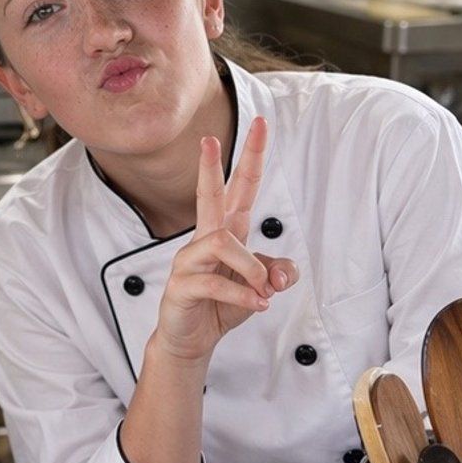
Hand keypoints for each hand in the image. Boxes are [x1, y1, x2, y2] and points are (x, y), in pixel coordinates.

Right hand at [151, 116, 298, 365]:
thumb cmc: (224, 304)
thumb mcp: (262, 286)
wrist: (193, 337)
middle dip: (209, 166)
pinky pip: (218, 282)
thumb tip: (279, 274)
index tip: (260, 125)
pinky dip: (244, 295)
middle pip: (209, 196)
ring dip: (252, 270)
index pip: (240, 188)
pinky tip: (256, 305)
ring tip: (263, 292)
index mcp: (226, 232)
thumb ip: (278, 271)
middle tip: (208, 137)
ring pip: (224, 244)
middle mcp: (205, 239)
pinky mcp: (182, 284)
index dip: (251, 157)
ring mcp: (190, 260)